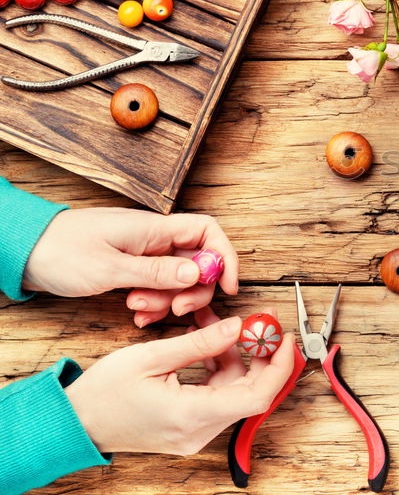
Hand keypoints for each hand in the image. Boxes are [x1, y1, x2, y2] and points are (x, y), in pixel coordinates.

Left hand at [23, 208, 238, 326]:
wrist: (24, 251)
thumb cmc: (61, 251)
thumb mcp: (109, 268)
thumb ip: (156, 273)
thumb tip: (199, 274)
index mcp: (155, 229)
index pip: (208, 232)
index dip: (225, 257)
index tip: (228, 286)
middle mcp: (155, 239)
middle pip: (198, 262)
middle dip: (192, 291)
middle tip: (174, 311)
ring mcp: (144, 254)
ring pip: (178, 280)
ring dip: (167, 301)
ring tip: (137, 310)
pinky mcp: (132, 268)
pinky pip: (158, 287)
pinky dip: (154, 304)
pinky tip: (137, 315)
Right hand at [65, 309, 294, 454]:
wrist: (74, 423)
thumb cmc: (103, 393)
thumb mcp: (151, 356)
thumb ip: (199, 343)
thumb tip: (237, 326)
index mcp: (190, 416)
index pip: (257, 396)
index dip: (277, 366)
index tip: (282, 338)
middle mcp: (198, 431)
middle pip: (249, 392)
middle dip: (258, 354)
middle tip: (259, 321)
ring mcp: (194, 433)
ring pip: (233, 391)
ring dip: (233, 355)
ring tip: (217, 320)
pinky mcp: (189, 428)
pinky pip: (217, 395)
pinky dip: (217, 367)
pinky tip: (206, 340)